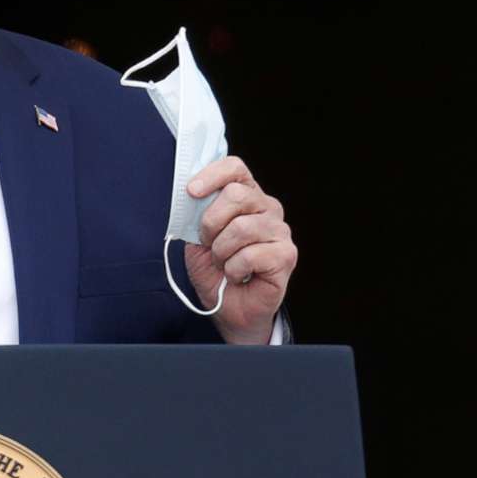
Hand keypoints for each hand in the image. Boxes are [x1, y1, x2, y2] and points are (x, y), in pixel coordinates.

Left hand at [179, 155, 296, 343]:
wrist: (229, 309)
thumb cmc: (216, 271)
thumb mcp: (197, 239)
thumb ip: (196, 215)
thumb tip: (191, 195)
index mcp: (246, 197)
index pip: (235, 168)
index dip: (212, 175)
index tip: (191, 191)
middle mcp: (267, 208)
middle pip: (236, 194)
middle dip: (211, 223)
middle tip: (209, 244)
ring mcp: (280, 231)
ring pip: (242, 227)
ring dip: (222, 252)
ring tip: (225, 264)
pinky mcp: (286, 255)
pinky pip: (250, 254)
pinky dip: (234, 269)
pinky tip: (238, 275)